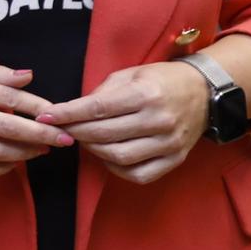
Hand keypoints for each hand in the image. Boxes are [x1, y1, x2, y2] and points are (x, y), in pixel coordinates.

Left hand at [39, 62, 208, 183]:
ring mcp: (169, 144)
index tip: (46, 116)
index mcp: (146, 95)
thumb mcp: (130, 75)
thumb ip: (101, 94)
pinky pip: (138, 174)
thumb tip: (71, 111)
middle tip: (60, 129)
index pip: (97, 109)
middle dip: (75, 133)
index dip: (67, 114)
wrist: (204, 92)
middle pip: (104, 135)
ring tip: (83, 139)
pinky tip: (106, 155)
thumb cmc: (161, 80)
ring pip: (118, 157)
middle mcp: (159, 121)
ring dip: (92, 150)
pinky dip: (115, 169)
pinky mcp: (175, 160)